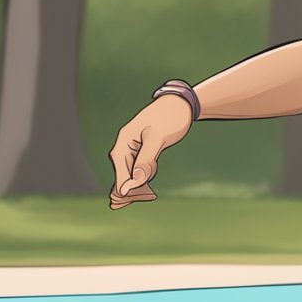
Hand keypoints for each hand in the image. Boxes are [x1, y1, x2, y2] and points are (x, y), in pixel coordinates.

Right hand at [108, 94, 192, 209]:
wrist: (180, 104)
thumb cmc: (170, 117)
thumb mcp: (159, 138)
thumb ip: (146, 159)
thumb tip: (134, 182)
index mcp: (123, 145)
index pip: (121, 178)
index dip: (133, 191)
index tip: (151, 195)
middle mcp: (122, 150)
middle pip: (122, 180)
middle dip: (136, 191)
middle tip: (153, 196)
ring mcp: (129, 152)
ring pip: (129, 178)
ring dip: (140, 187)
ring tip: (153, 192)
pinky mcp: (138, 154)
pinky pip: (135, 173)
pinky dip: (142, 181)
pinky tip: (150, 187)